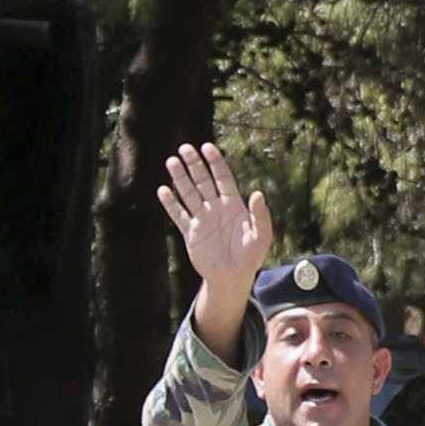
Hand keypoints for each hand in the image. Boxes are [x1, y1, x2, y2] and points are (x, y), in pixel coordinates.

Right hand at [155, 142, 277, 298]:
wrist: (232, 278)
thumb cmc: (250, 257)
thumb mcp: (261, 236)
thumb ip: (261, 215)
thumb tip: (258, 193)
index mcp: (234, 206)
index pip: (223, 178)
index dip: (215, 163)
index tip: (207, 147)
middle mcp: (216, 208)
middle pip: (203, 181)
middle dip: (194, 165)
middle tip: (184, 148)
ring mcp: (202, 219)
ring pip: (188, 194)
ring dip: (180, 178)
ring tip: (171, 161)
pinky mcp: (190, 233)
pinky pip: (178, 215)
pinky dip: (170, 203)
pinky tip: (163, 190)